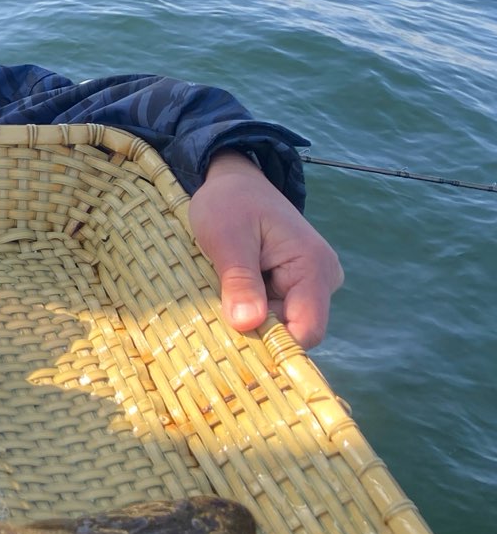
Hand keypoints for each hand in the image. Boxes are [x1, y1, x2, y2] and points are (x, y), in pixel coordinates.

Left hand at [188, 151, 343, 348]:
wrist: (234, 181)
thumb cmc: (230, 202)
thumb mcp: (227, 238)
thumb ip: (240, 280)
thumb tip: (249, 324)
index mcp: (314, 267)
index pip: (306, 330)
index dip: (274, 347)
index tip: (235, 351)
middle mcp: (321, 280)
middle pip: (291, 332)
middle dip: (254, 335)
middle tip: (212, 327)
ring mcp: (307, 284)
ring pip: (278, 326)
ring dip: (246, 323)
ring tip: (215, 306)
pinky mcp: (289, 286)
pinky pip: (270, 314)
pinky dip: (246, 313)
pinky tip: (223, 301)